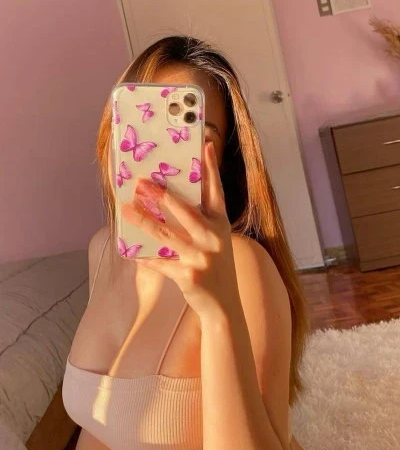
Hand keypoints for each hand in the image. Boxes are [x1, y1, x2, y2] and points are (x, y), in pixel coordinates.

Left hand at [121, 140, 240, 319]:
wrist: (224, 305)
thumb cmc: (216, 266)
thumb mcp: (216, 239)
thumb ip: (200, 220)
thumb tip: (169, 199)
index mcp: (221, 224)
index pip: (216, 191)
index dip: (211, 168)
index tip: (206, 144)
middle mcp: (213, 238)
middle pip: (184, 210)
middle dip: (160, 194)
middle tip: (141, 182)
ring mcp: (201, 257)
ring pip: (166, 234)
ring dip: (142, 220)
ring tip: (126, 209)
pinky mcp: (188, 275)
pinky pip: (160, 262)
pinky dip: (143, 256)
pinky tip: (129, 249)